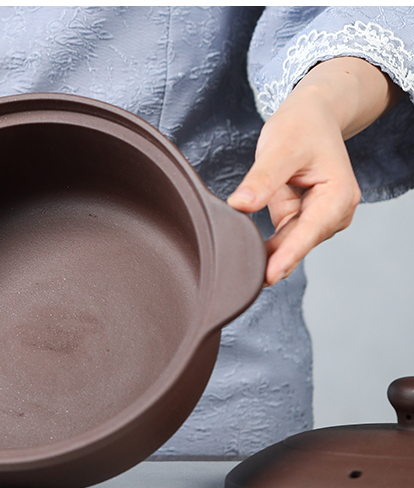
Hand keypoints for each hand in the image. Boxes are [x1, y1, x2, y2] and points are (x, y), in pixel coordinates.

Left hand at [227, 57, 402, 285]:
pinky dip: (266, 245)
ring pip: (289, 244)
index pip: (309, 232)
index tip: (269, 275)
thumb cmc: (301, 127)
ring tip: (240, 270)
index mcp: (338, 195)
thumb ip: (261, 179)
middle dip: (274, 260)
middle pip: (299, 243)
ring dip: (268, 255)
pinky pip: (282, 238)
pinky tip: (247, 255)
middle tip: (243, 280)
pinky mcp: (302, 218)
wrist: (311, 117)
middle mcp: (334, 212)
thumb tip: (240, 205)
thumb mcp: (279, 148)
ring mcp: (318, 217)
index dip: (288, 255)